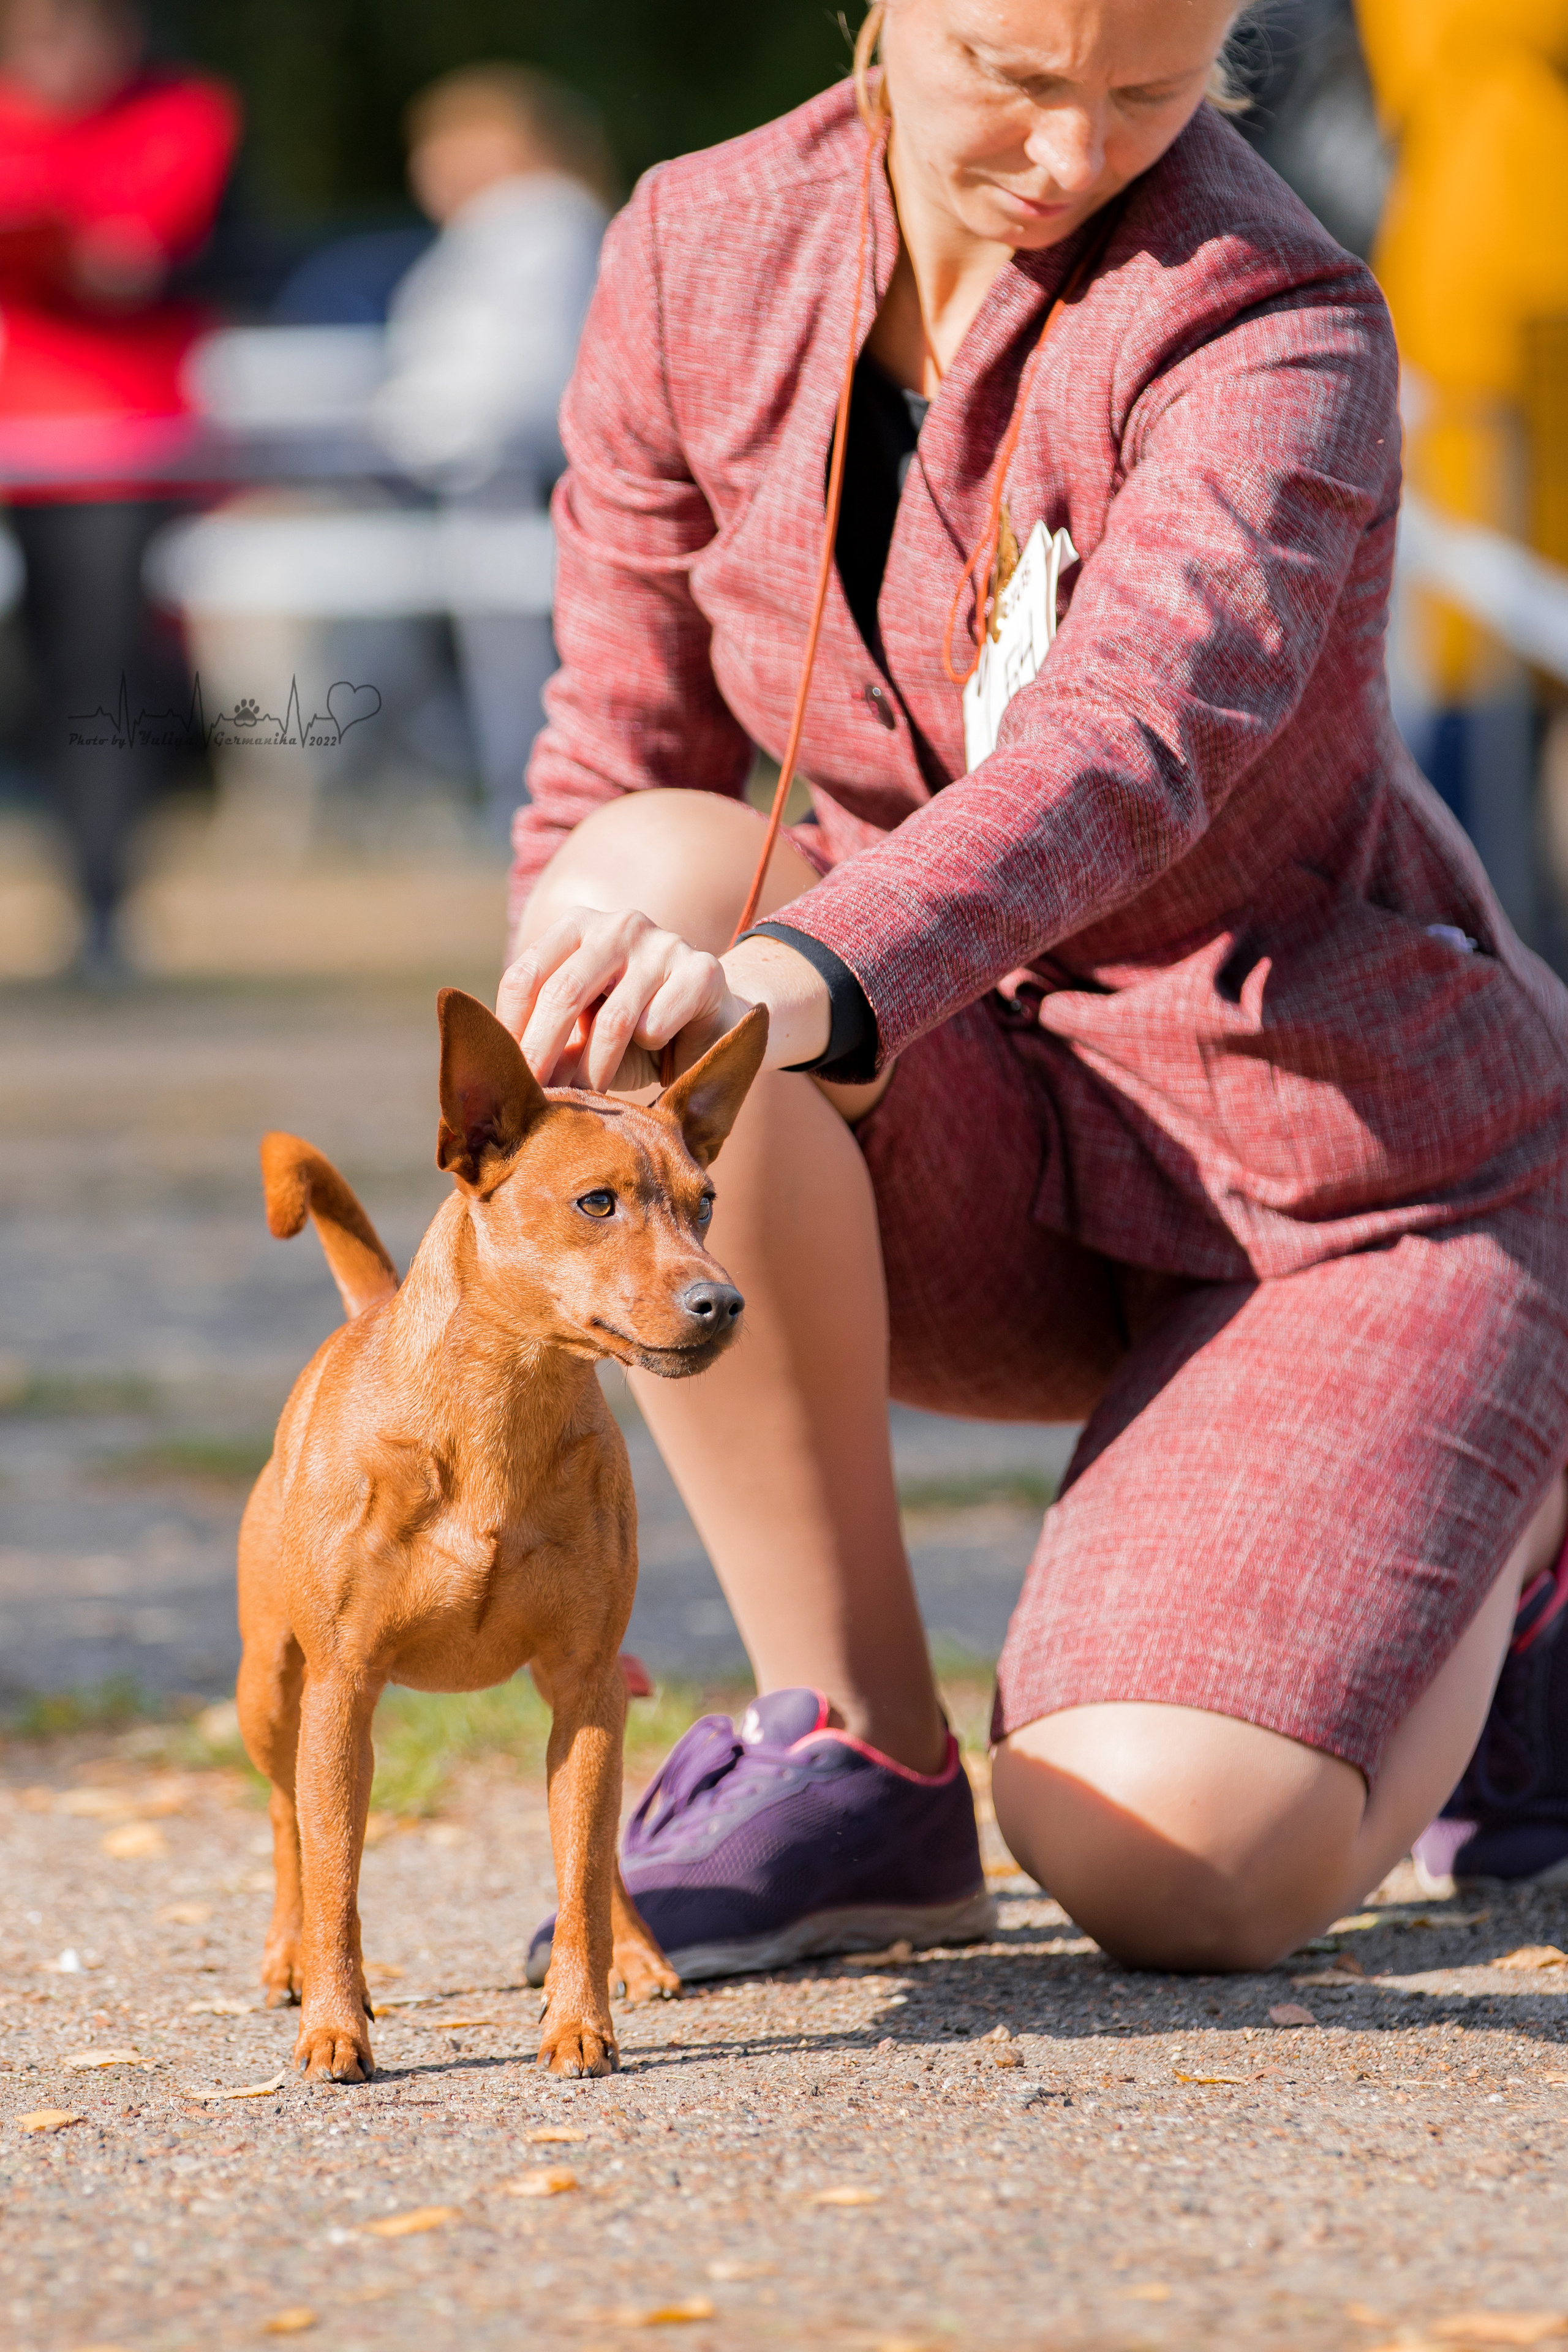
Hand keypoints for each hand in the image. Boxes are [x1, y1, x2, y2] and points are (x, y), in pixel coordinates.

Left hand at [496, 906, 746, 1089]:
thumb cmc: (635, 1031)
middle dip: (543, 1052)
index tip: (505, 1074)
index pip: (526, 975)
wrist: (710, 1025)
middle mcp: (618, 925)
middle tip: (534, 1095)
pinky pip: (657, 1024)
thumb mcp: (584, 1031)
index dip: (511, 1029)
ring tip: (585, 1098)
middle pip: (563, 993)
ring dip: (594, 1070)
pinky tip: (658, 1053)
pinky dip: (650, 1050)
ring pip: (613, 1019)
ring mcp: (663, 943)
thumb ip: (550, 1039)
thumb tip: (504, 1075)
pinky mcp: (702, 970)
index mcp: (578, 927)